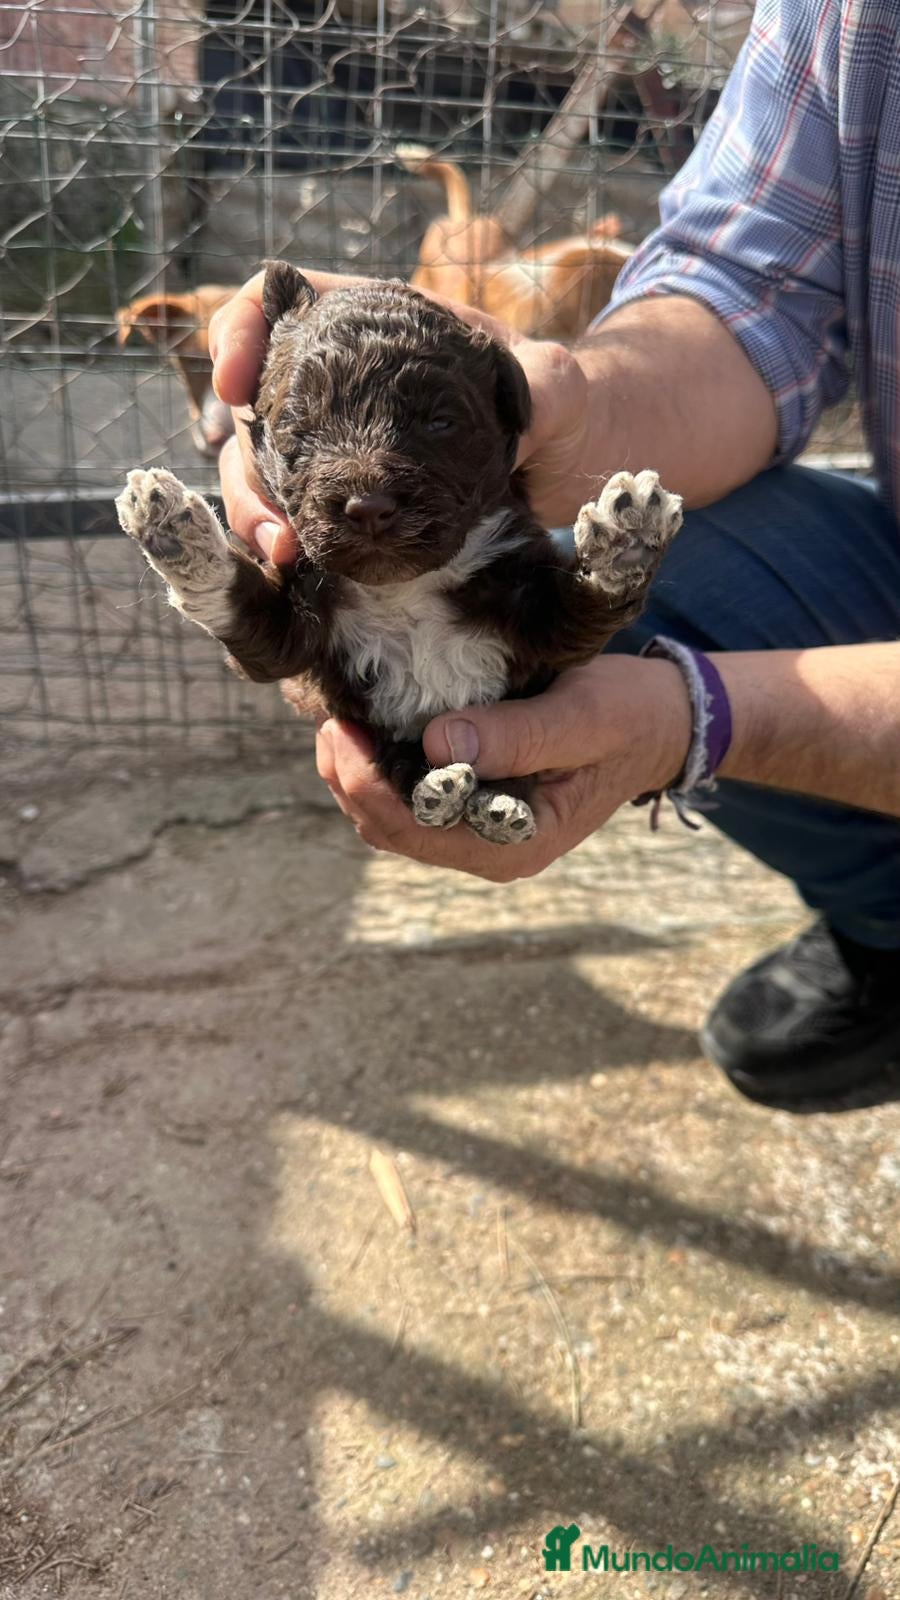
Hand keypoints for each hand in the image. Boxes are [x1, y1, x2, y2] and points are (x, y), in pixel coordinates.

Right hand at [209, 269, 591, 559]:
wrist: (575, 468)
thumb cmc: (564, 407)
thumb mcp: (559, 386)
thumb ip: (545, 384)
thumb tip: (526, 409)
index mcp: (375, 328)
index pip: (278, 306)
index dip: (240, 333)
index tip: (235, 386)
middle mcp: (343, 388)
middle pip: (254, 406)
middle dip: (243, 462)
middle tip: (269, 513)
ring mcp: (341, 449)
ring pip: (262, 470)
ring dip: (256, 512)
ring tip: (282, 553)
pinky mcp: (351, 506)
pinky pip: (297, 517)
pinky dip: (284, 542)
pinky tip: (295, 569)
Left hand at [315, 656, 690, 881]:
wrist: (660, 723)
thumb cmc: (627, 716)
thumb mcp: (582, 716)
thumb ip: (516, 735)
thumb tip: (438, 744)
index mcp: (513, 842)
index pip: (414, 827)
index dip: (364, 781)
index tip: (341, 725)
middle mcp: (488, 851)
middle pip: (389, 829)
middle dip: (348, 777)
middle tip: (328, 716)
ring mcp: (477, 835)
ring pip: (388, 820)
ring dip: (355, 775)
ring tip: (339, 719)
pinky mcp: (470, 811)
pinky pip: (406, 802)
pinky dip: (377, 770)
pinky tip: (368, 729)